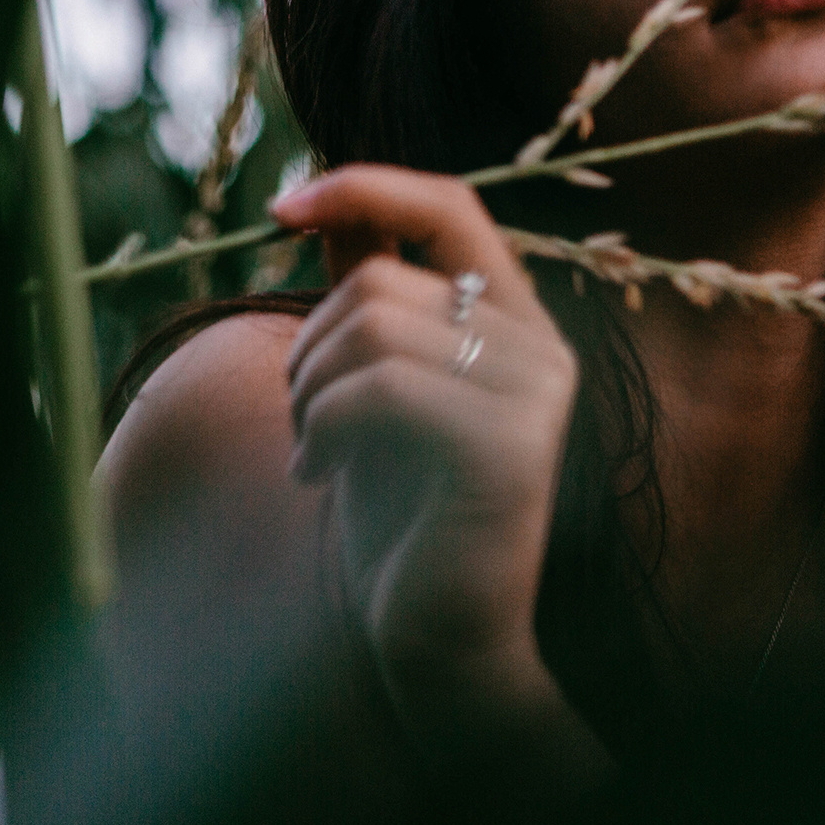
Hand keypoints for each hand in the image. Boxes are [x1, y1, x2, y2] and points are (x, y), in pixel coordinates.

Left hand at [272, 165, 610, 787]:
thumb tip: (322, 205)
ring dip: (309, 389)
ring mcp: (534, 398)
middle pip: (383, 279)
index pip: (450, 203)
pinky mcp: (506, 452)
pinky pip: (381, 390)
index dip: (365, 185)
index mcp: (517, 318)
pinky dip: (323, 427)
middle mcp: (542, 347)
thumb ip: (369, 298)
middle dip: (309, 343)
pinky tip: (318, 475)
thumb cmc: (401, 511)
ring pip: (374, 328)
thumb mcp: (376, 385)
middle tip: (303, 416)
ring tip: (313, 448)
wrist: (440, 639)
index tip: (282, 208)